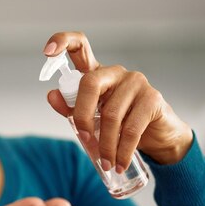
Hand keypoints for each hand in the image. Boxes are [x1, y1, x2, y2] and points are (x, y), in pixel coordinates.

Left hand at [43, 32, 192, 171]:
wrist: (158, 139)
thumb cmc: (121, 126)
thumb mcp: (92, 120)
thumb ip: (71, 109)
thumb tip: (51, 95)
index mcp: (97, 74)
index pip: (80, 47)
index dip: (62, 42)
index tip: (46, 52)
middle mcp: (116, 73)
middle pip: (90, 83)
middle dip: (82, 116)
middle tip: (84, 141)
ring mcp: (136, 82)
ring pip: (111, 114)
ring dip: (105, 145)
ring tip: (106, 163)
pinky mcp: (152, 98)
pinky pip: (131, 129)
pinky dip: (122, 151)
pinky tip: (120, 163)